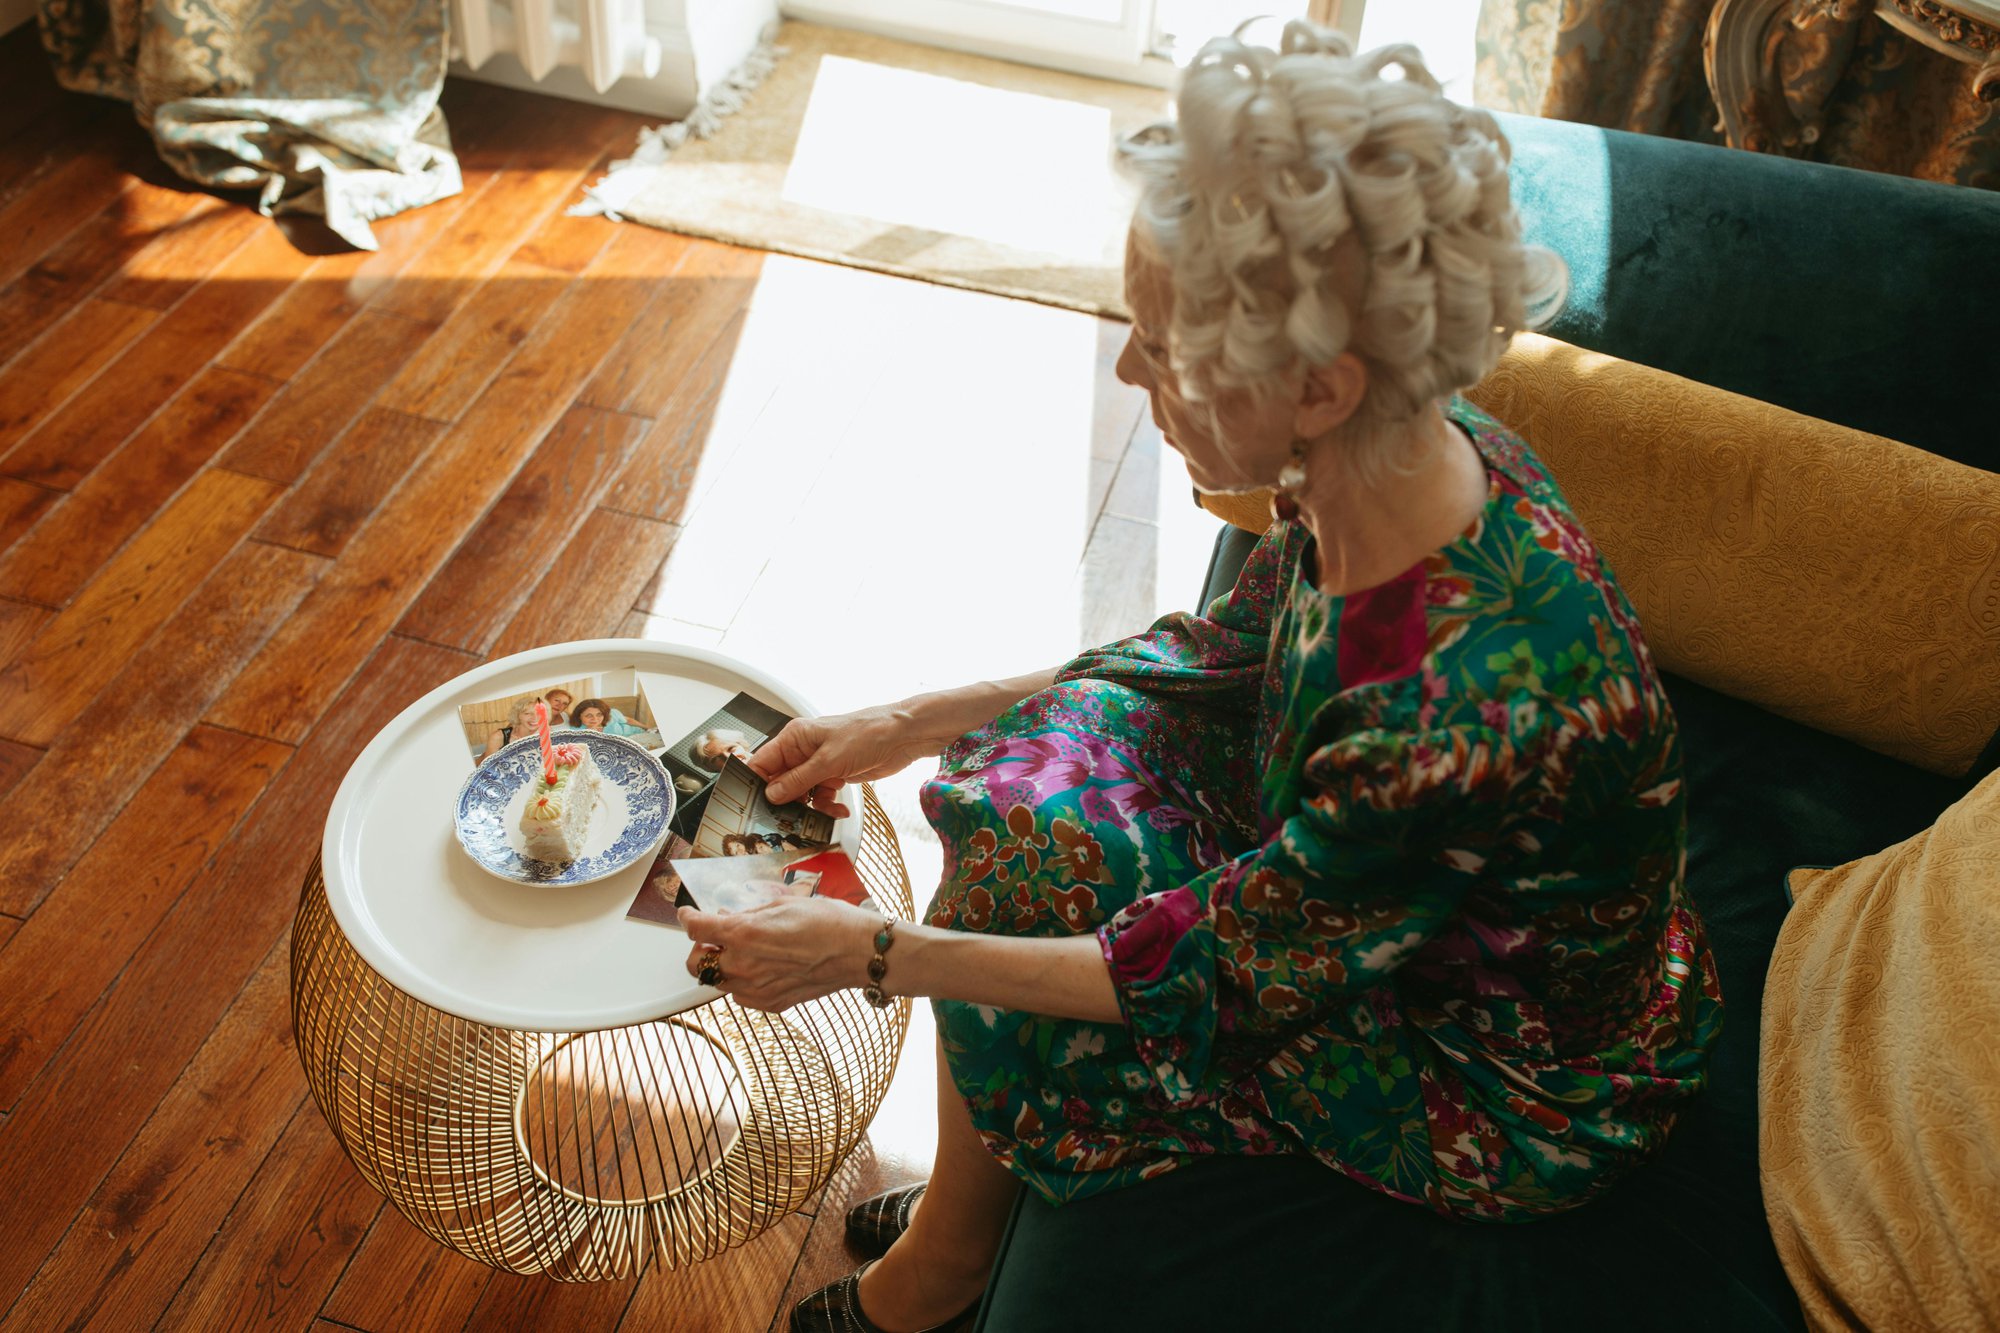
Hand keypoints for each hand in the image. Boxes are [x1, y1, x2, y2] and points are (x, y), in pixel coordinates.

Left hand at [680, 898, 881, 1012]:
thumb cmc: (828, 922)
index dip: (687, 919)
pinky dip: (741, 983)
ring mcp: (756, 989)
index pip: (695, 929)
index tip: (688, 915)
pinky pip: (741, 995)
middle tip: (715, 937)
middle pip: (697, 963)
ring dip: (722, 966)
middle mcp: (744, 965)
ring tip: (742, 952)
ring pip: (718, 982)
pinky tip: (760, 968)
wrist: (858, 952)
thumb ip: (748, 915)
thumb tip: (727, 918)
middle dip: (701, 948)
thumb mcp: (782, 904)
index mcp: (743, 934)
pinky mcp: (771, 1003)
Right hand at [747, 704, 930, 812]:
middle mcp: (803, 751)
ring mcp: (819, 764)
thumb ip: (798, 779)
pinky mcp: (834, 775)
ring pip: (800, 793)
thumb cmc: (868, 732)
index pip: (763, 762)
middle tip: (789, 817)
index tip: (756, 803)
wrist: (902, 737)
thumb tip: (772, 794)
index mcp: (795, 738)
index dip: (757, 783)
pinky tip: (837, 808)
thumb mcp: (829, 759)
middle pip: (780, 782)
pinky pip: (820, 797)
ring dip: (809, 806)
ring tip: (821, 811)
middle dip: (786, 800)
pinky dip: (827, 806)